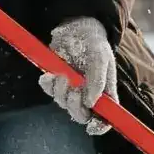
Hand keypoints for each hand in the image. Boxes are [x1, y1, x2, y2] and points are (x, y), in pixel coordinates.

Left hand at [40, 17, 115, 135]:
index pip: (105, 118)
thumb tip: (91, 103)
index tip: (91, 127)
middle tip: (72, 91)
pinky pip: (49, 91)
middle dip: (74, 106)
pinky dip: (47, 85)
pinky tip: (49, 74)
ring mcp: (71, 89)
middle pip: (81, 115)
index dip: (100, 127)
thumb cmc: (94, 43)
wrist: (76, 27)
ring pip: (63, 103)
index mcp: (104, 93)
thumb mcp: (101, 58)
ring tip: (61, 74)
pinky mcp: (56, 81)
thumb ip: (98, 81)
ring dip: (60, 92)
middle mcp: (88, 94)